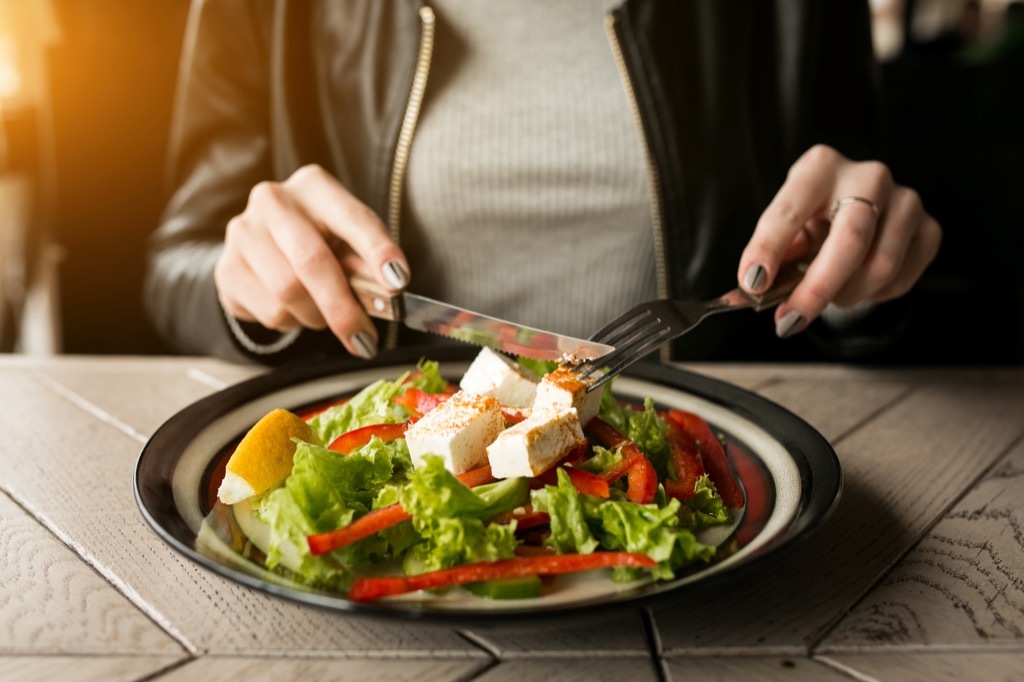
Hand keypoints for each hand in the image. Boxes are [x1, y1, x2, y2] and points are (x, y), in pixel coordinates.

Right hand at [214, 164, 409, 357]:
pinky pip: (269, 311)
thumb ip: (365, 261)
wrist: (262, 247)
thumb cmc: (320, 242)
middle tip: (366, 339)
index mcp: (314, 186)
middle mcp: (273, 201)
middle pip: (312, 261)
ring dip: (317, 317)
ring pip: (288, 292)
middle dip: (343, 307)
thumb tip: (386, 290)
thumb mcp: (348, 241)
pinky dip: (292, 323)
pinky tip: (295, 310)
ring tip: (325, 316)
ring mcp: (243, 233)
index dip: (377, 250)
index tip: (398, 281)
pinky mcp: (227, 269)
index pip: (352, 218)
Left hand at [738, 145, 941, 337]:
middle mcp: (869, 176)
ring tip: (828, 296)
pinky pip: (901, 278)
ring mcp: (906, 200)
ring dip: (846, 295)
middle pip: (850, 240)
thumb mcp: (787, 227)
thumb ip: (774, 253)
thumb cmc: (814, 218)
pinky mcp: (929, 228)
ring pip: (881, 265)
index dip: (769, 249)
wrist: (860, 206)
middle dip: (817, 289)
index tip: (753, 283)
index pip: (790, 211)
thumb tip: (756, 289)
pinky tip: (858, 285)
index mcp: (820, 167)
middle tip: (790, 320)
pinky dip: (874, 295)